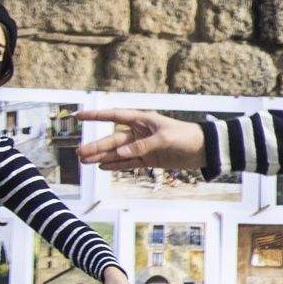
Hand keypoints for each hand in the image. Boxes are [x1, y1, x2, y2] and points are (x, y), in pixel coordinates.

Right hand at [74, 107, 202, 172]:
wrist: (204, 149)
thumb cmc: (186, 136)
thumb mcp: (164, 138)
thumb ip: (142, 145)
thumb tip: (120, 153)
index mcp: (142, 120)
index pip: (114, 116)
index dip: (96, 116)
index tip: (78, 116)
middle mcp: (139, 132)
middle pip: (113, 139)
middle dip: (96, 146)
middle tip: (79, 153)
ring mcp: (143, 146)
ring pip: (118, 152)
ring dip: (102, 157)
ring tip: (84, 162)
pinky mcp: (149, 159)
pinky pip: (128, 163)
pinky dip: (116, 165)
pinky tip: (102, 167)